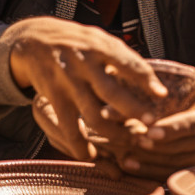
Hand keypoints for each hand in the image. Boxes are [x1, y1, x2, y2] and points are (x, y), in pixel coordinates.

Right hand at [6, 17, 166, 159]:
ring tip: (132, 141)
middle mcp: (84, 65)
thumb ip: (121, 57)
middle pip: (111, 92)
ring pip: (94, 116)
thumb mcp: (98, 39)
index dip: (145, 79)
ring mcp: (68, 83)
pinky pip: (70, 128)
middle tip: (152, 124)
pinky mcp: (54, 99)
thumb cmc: (76, 41)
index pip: (126, 63)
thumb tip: (151, 77)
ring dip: (114, 133)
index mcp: (100, 47)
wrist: (33, 39)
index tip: (162, 95)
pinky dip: (81, 146)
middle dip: (133, 110)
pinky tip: (92, 156)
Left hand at [104, 75, 194, 180]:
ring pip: (179, 162)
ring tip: (128, 154)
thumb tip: (139, 81)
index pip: (194, 123)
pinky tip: (133, 166)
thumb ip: (171, 84)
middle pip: (185, 145)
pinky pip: (177, 172)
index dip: (172, 128)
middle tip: (132, 140)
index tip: (150, 129)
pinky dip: (153, 171)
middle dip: (157, 145)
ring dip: (152, 160)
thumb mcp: (191, 81)